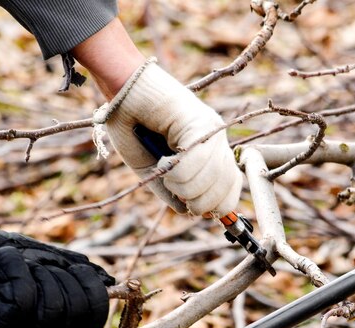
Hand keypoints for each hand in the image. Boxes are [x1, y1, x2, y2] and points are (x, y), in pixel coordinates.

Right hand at [102, 58, 242, 216]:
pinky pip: (196, 163)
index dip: (215, 206)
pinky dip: (176, 171)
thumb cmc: (132, 124)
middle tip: (173, 187)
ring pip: (210, 180)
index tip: (193, 208)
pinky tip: (162, 160)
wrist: (123, 89)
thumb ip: (170, 190)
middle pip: (224, 190)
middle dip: (197, 202)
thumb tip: (187, 212)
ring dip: (181, 186)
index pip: (231, 187)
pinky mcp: (201, 122)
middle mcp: (216, 140)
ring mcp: (212, 131)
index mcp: (210, 151)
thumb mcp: (150, 168)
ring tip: (163, 168)